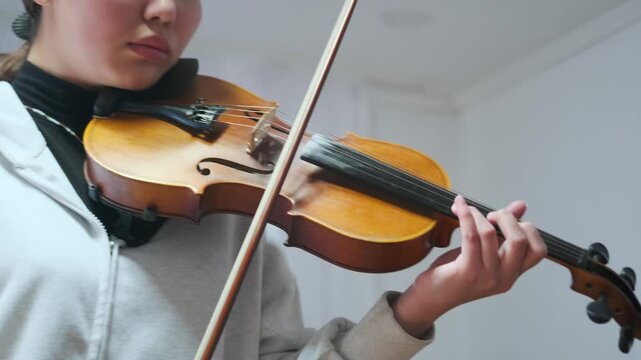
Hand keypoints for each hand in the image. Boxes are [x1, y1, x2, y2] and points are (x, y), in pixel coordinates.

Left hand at [392, 195, 546, 337]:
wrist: (432, 298)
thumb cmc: (456, 273)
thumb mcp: (484, 252)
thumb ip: (503, 230)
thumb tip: (521, 206)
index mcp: (512, 274)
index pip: (538, 251)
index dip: (527, 228)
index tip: (507, 221)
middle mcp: (504, 278)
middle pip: (520, 240)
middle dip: (505, 217)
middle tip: (489, 215)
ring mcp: (486, 277)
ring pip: (490, 234)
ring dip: (477, 214)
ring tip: (467, 210)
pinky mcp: (467, 272)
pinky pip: (470, 236)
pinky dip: (465, 216)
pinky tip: (459, 206)